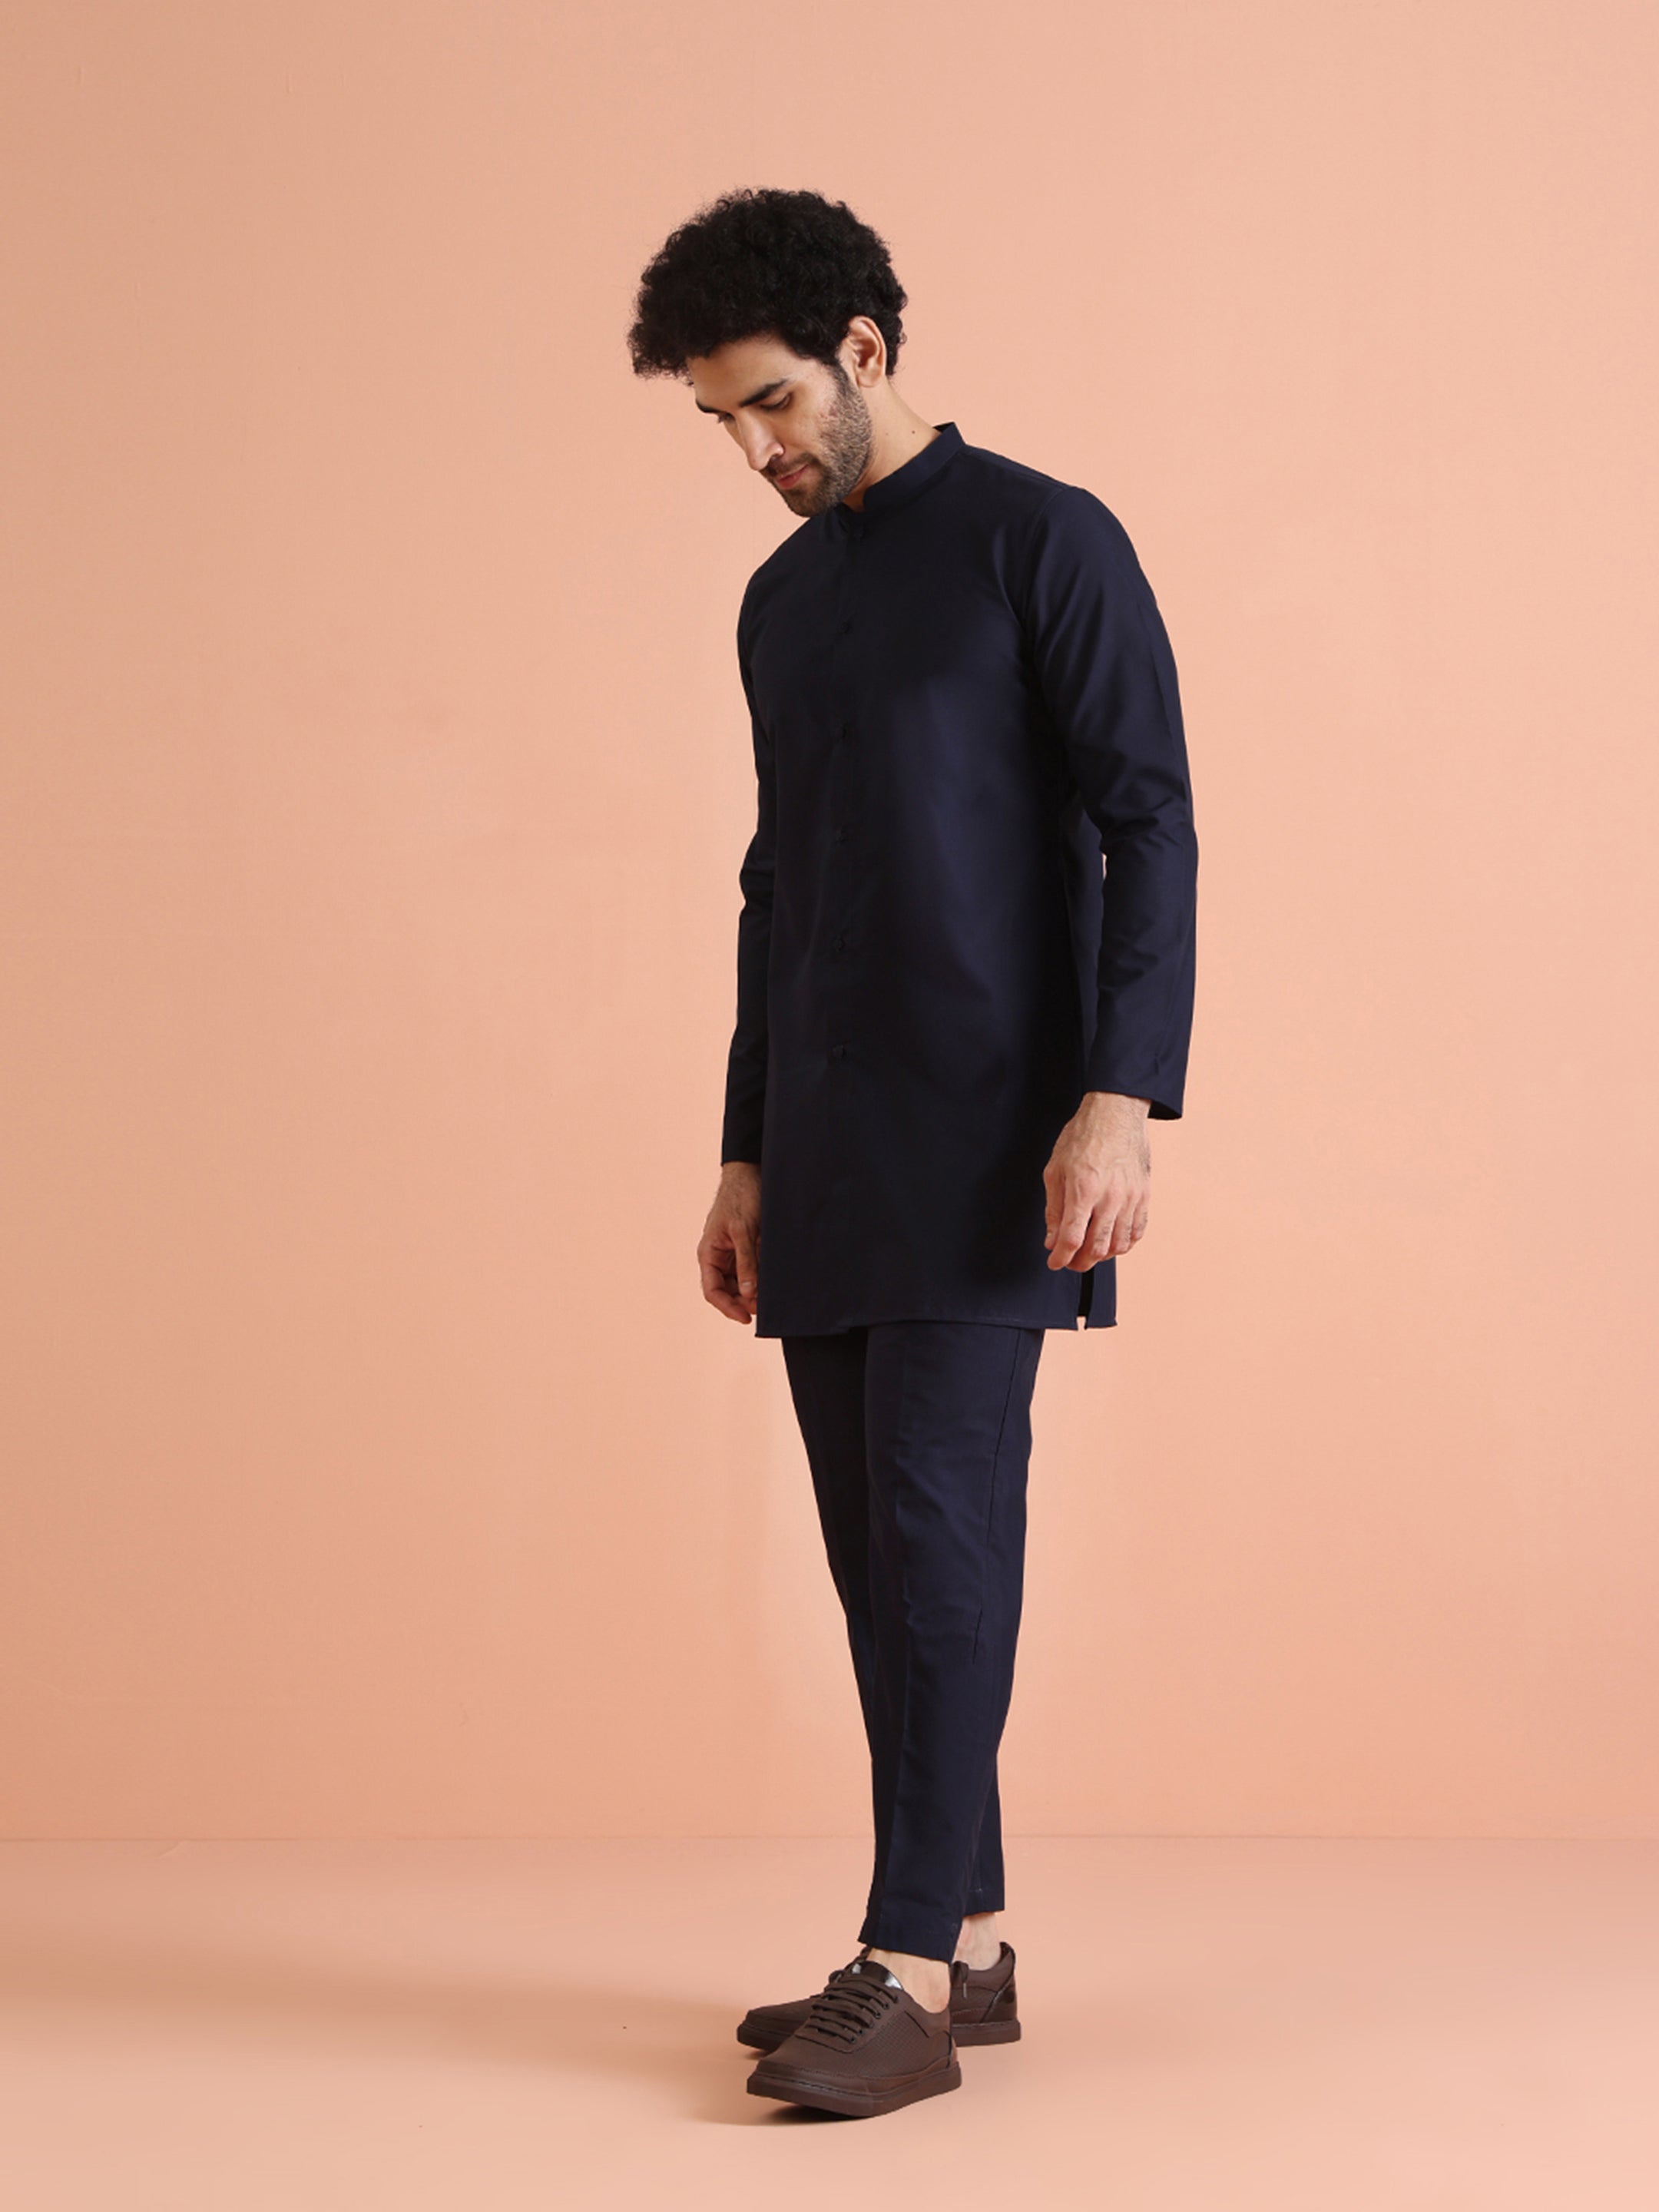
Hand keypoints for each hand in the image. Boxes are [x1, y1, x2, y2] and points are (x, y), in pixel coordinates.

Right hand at [699, 1161, 761, 1321]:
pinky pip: (753, 1270)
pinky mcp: (748, 1248)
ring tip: (773, 1297)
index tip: (746, 1317)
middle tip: (766, 1308)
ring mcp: (734, 1253)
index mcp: (709, 1254)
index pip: (712, 1291)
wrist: (751, 1172)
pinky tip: (775, 1283)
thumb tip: (748, 1294)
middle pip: (728, 1291)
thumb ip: (746, 1262)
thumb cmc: (741, 1197)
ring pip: (742, 1283)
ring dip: (755, 1292)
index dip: (728, 1307)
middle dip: (745, 1302)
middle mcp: (719, 1257)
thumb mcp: (743, 1230)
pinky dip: (762, 1279)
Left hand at [1042, 1092, 1150, 1269]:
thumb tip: (1052, 1239)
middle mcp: (1110, 1198)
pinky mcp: (1143, 1195)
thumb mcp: (1055, 1170)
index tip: (1054, 1262)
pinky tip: (1112, 1242)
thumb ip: (1054, 1209)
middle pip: (1097, 1249)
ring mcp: (1130, 1198)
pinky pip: (1137, 1231)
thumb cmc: (1082, 1137)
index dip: (1061, 1257)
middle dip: (1080, 1262)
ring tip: (1089, 1252)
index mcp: (1083, 1190)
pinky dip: (1124, 1244)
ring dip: (1102, 1256)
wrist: (1115, 1113)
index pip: (1072, 1239)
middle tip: (1070, 1261)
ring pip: (1119, 1245)